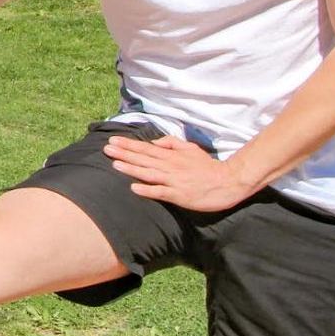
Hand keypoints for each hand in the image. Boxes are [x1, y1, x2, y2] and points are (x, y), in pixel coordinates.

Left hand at [104, 135, 256, 211]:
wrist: (228, 182)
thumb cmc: (208, 166)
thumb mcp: (190, 148)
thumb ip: (172, 143)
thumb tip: (154, 141)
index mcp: (172, 155)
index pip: (146, 148)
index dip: (128, 145)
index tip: (113, 140)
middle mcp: (170, 166)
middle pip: (143, 159)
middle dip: (124, 154)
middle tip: (106, 149)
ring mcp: (174, 180)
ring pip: (149, 173)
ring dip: (131, 169)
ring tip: (114, 164)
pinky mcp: (179, 195)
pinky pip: (161, 192)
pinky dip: (147, 190)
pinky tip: (134, 188)